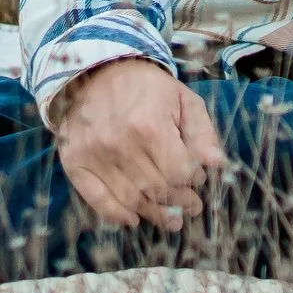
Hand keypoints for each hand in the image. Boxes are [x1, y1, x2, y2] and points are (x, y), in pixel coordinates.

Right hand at [52, 58, 228, 232]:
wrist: (96, 72)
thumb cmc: (147, 88)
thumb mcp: (183, 100)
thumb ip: (202, 133)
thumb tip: (218, 165)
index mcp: (150, 125)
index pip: (178, 172)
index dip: (193, 180)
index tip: (198, 179)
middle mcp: (120, 144)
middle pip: (156, 189)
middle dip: (179, 202)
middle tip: (191, 207)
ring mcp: (94, 155)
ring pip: (130, 199)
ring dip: (154, 214)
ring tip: (171, 219)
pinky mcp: (75, 163)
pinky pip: (96, 200)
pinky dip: (116, 215)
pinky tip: (133, 219)